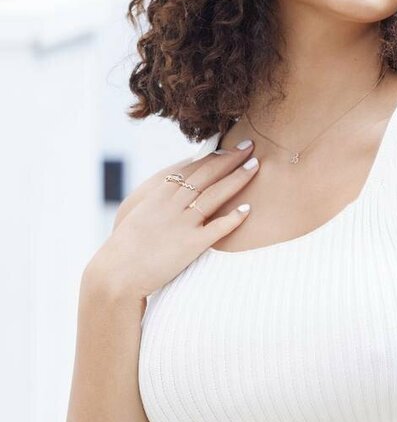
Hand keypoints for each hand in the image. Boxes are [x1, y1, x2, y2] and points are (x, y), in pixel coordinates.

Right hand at [91, 143, 259, 299]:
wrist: (115, 275)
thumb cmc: (125, 249)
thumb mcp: (139, 216)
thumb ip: (157, 203)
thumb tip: (174, 194)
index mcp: (158, 195)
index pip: (191, 169)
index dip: (212, 156)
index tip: (228, 146)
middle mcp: (172, 205)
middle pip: (207, 175)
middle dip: (230, 158)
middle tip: (250, 146)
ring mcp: (182, 223)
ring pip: (215, 194)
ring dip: (237, 178)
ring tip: (256, 166)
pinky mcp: (190, 245)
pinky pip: (217, 228)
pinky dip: (233, 218)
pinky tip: (248, 209)